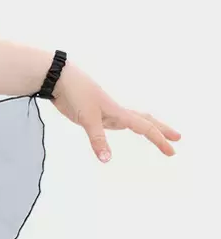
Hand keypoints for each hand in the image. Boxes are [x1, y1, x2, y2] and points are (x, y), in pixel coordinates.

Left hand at [51, 65, 180, 162]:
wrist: (61, 79)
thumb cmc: (76, 94)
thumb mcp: (87, 118)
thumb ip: (97, 139)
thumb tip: (106, 160)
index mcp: (119, 113)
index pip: (146, 127)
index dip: (160, 139)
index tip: (172, 151)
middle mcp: (117, 112)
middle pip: (146, 121)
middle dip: (161, 131)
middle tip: (177, 139)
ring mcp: (107, 112)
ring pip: (134, 119)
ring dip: (148, 126)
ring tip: (158, 133)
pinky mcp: (96, 113)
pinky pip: (118, 121)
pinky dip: (128, 124)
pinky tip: (124, 126)